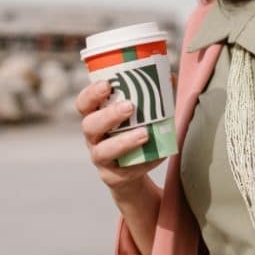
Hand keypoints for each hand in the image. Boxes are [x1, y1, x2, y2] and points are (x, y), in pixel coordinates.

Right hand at [75, 81, 161, 195]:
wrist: (134, 170)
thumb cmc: (134, 132)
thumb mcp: (140, 114)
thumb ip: (154, 95)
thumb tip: (171, 77)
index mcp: (96, 116)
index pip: (83, 103)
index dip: (91, 94)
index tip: (107, 84)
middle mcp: (93, 137)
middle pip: (89, 125)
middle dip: (108, 115)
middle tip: (129, 107)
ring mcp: (100, 158)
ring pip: (102, 152)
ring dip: (123, 142)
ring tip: (144, 134)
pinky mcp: (113, 176)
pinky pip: (124, 171)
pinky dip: (144, 162)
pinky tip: (159, 154)